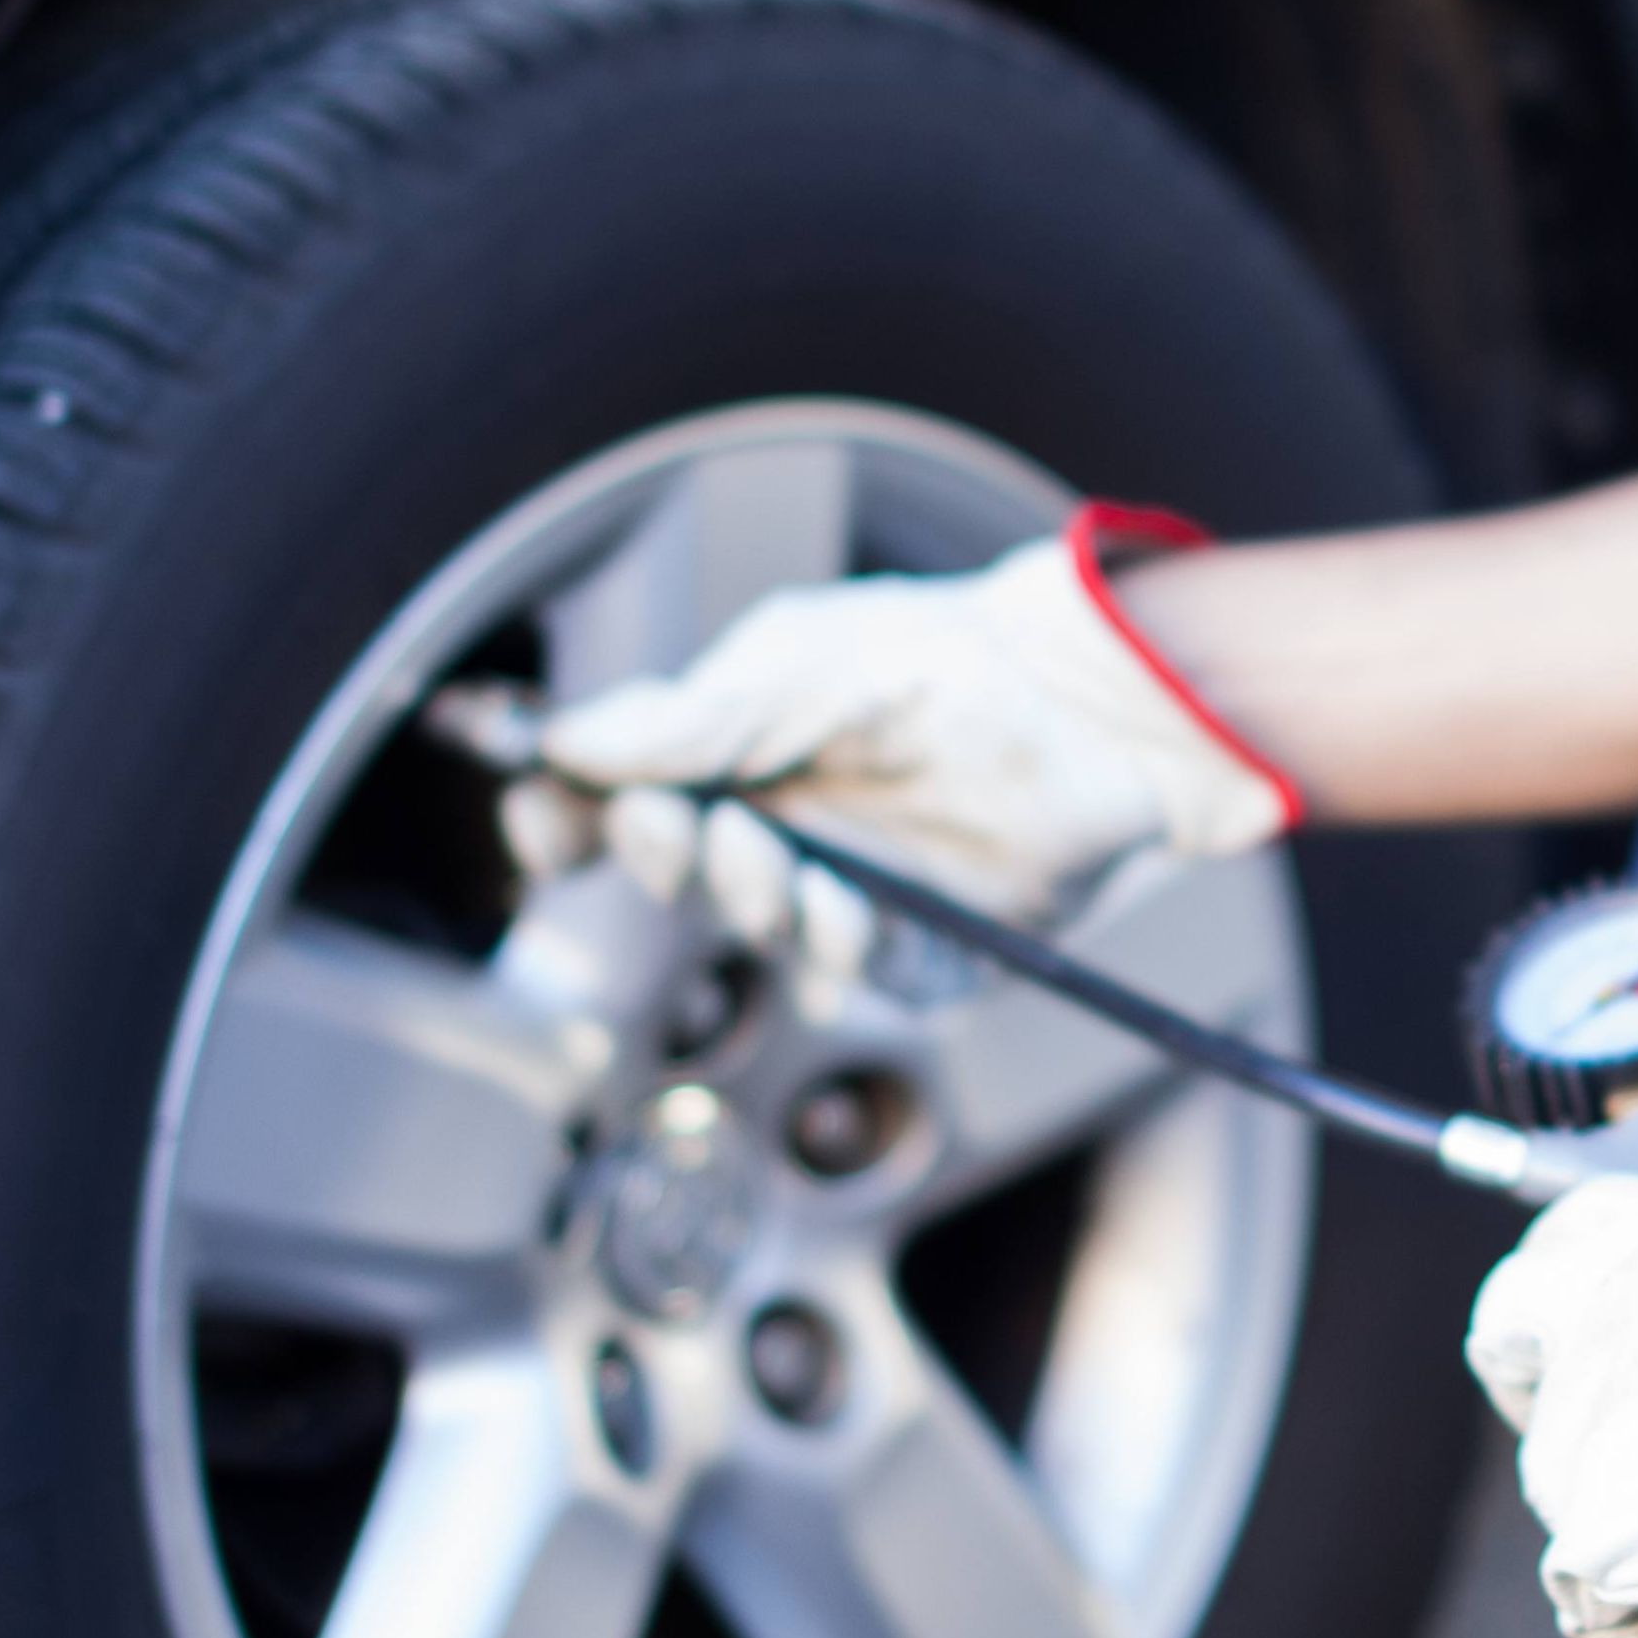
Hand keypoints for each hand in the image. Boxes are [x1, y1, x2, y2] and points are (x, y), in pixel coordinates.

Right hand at [537, 505, 1296, 948]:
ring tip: (773, 856)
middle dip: (656, 856)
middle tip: (667, 825)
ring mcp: (846, 888)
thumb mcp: (801, 664)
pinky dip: (833, 949)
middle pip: (674, 871)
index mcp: (736, 748)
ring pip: (754, 931)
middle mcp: (780, 823)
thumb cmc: (951, 659)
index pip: (620, 798)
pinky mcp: (920, 948)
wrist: (1092, 699)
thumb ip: (688, 716)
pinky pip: (851, 978)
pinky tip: (844, 907)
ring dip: (744, 900)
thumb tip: (567, 743)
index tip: (544, 827)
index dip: (571, 821)